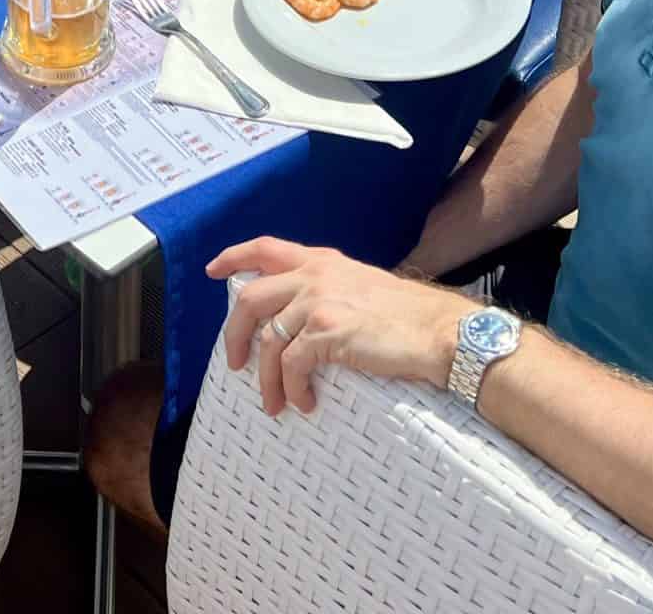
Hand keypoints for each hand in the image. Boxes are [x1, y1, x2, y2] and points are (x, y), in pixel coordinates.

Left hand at [208, 237, 463, 415]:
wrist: (438, 331)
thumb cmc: (407, 317)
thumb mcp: (360, 286)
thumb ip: (327, 290)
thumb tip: (299, 316)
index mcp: (321, 262)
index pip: (265, 248)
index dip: (234, 257)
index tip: (214, 271)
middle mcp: (314, 275)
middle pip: (251, 299)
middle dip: (234, 335)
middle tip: (234, 363)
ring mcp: (318, 301)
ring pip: (269, 341)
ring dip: (267, 379)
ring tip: (274, 404)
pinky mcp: (327, 331)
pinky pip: (292, 365)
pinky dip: (292, 389)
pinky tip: (304, 403)